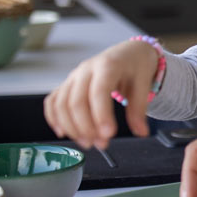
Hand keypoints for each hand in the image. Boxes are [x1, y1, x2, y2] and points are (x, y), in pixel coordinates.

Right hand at [43, 39, 158, 149]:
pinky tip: (63, 132)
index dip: (101, 115)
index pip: (99, 91)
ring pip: (61, 103)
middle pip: (76, 101)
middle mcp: (86, 70)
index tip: (108, 134)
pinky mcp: (67, 84)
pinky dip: (54, 118)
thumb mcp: (143, 83)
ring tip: (87, 143)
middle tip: (100, 144)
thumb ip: (139, 109)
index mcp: (108, 66)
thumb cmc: (135, 66)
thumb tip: (141, 132)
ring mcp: (74, 76)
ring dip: (71, 127)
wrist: (128, 53)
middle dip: (86, 127)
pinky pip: (52, 101)